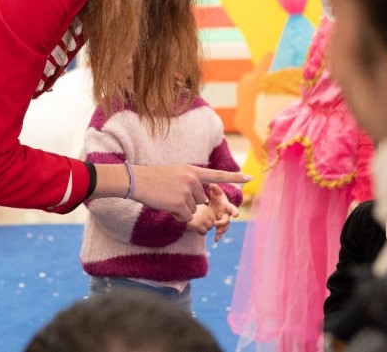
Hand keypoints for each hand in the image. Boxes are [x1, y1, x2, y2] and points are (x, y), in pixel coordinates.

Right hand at [131, 165, 249, 222]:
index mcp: (193, 170)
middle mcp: (193, 179)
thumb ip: (191, 181)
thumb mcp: (176, 173)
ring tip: (167, 198)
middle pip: (202, 199)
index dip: (235, 178)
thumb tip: (203, 197)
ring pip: (194, 209)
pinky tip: (167, 206)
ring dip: (182, 209)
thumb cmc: (154, 178)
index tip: (250, 178)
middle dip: (189, 201)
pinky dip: (178, 216)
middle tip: (172, 193)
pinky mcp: (180, 203)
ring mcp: (187, 191)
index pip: (218, 175)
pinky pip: (186, 217)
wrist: (136, 180)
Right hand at [185, 202, 217, 235]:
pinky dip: (201, 232)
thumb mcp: (197, 207)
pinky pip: (204, 232)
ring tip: (197, 226)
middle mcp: (206, 211)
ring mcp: (203, 218)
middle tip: (199, 223)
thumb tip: (213, 220)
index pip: (214, 216)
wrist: (176, 212)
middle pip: (213, 222)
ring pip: (209, 228)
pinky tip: (196, 229)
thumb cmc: (187, 210)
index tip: (202, 219)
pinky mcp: (198, 225)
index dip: (209, 219)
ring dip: (204, 228)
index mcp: (207, 206)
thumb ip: (205, 210)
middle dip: (207, 224)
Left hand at [205, 184, 238, 240]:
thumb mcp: (216, 191)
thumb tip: (212, 184)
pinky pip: (220, 231)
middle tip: (217, 224)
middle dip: (223, 223)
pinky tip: (216, 240)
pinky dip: (218, 236)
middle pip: (227, 220)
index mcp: (227, 206)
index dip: (235, 211)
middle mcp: (227, 214)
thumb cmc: (217, 196)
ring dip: (221, 231)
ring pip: (225, 227)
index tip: (236, 215)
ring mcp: (223, 220)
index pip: (233, 208)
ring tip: (217, 235)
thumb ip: (215, 188)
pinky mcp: (219, 224)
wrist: (216, 203)